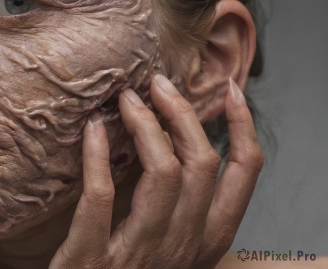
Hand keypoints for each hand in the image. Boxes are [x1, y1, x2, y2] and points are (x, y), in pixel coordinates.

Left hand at [50, 75, 263, 268]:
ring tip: (127, 99)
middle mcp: (182, 246)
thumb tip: (177, 138)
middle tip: (158, 84)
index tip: (230, 92)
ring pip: (163, 174)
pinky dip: (97, 156)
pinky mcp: (93, 259)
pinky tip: (92, 128)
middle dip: (183, 113)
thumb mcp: (169, 241)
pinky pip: (101, 197)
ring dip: (146, 126)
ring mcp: (139, 254)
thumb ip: (180, 202)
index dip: (243, 129)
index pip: (244, 177)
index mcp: (206, 240)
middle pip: (201, 164)